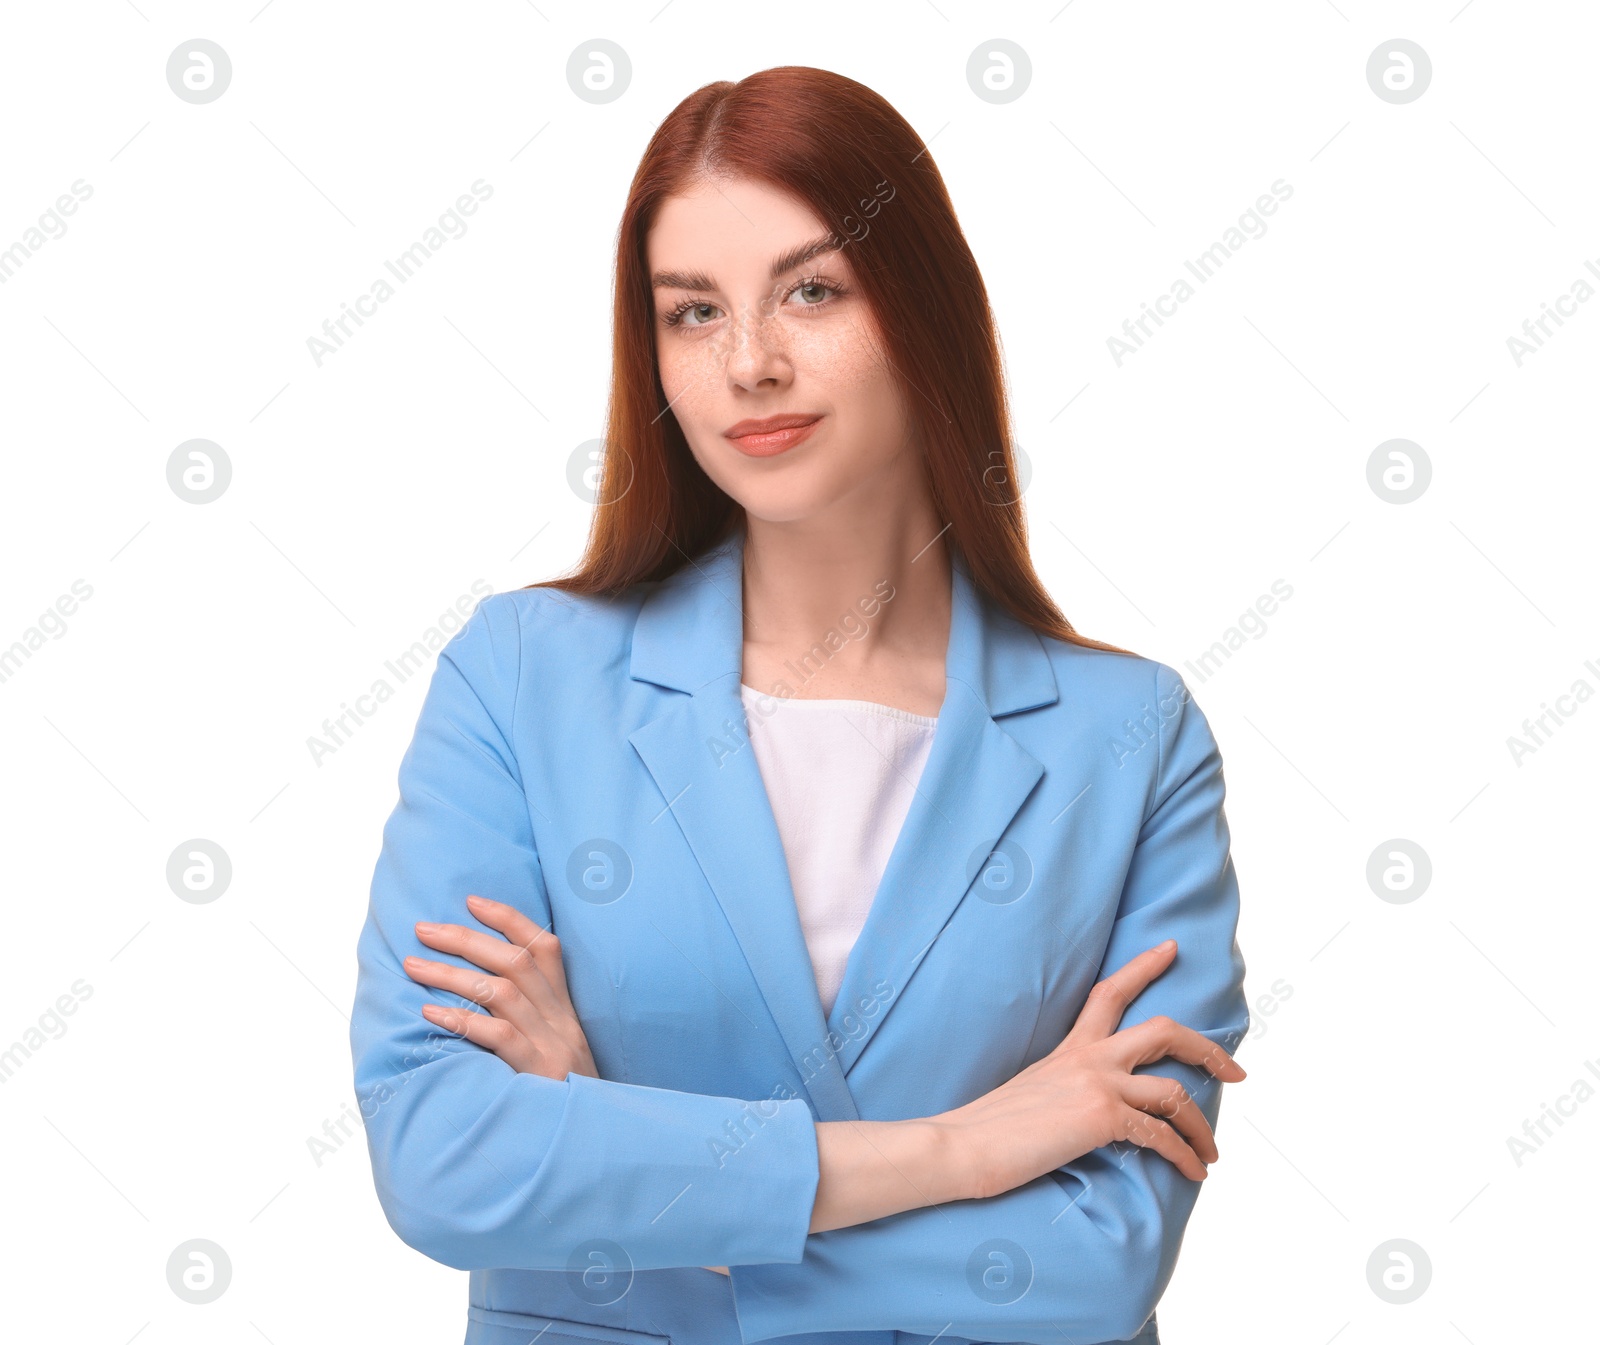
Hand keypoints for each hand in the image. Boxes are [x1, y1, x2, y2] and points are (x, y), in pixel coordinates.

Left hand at [403, 894, 597, 1081]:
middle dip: (466, 938)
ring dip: (453, 975)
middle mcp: (561, 1020)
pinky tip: (430, 1014)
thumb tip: (479, 991)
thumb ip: (531, 1020)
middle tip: (422, 928)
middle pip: (515, 962)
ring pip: (503, 992)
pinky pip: (499, 1036)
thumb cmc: (562, 1096)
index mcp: (565, 1009)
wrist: (594, 1142)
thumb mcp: (556, 1049)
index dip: (509, 920)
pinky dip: (462, 1020)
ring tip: (413, 965)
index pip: (544, 948)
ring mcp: (552, 1045)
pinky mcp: (539, 1073)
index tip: (471, 901)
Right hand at [936, 939, 1245, 1199]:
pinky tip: (1194, 1172)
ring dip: (1202, 1127)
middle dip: (1208, 1049)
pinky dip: (1186, 1155)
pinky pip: (1161, 1135)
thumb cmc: (988, 1129)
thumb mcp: (1032, 1094)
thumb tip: (1081, 1111)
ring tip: (1211, 1154)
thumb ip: (1064, 1090)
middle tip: (1236, 1070)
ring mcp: (1097, 1083)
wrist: (962, 1144)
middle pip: (1164, 1031)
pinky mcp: (1101, 1117)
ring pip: (1174, 1092)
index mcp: (1069, 1049)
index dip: (1144, 967)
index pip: (1110, 992)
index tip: (1170, 949)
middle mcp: (1088, 1058)